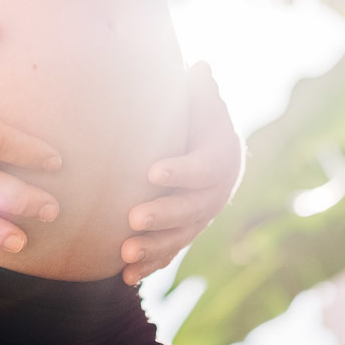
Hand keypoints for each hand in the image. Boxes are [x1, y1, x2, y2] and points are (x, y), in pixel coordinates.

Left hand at [121, 60, 243, 284]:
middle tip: (132, 217)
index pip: (201, 169)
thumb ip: (200, 92)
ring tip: (124, 253)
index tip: (152, 171)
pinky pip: (169, 254)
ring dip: (153, 248)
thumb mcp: (204, 105)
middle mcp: (214, 196)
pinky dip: (150, 266)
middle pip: (189, 210)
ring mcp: (200, 220)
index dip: (180, 171)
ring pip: (179, 238)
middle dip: (162, 216)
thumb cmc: (202, 123)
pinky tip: (125, 277)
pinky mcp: (185, 235)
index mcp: (220, 161)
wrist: (216, 158)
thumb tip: (200, 67)